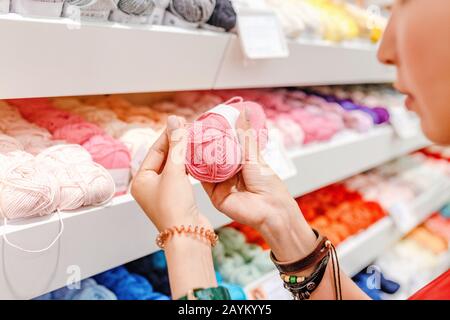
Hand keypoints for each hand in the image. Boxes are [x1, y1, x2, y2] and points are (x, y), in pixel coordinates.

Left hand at [131, 115, 210, 231]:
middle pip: (164, 158)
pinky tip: (197, 158)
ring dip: (183, 154)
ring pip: (173, 167)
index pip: (155, 150)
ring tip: (195, 140)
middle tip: (190, 129)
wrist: (188, 235)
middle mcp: (149, 186)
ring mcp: (163, 193)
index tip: (180, 122)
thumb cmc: (174, 206)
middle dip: (177, 144)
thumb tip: (174, 120)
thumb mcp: (174, 171)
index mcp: (141, 180)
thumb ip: (176, 145)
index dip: (168, 135)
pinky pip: (181, 176)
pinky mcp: (177, 198)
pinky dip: (188, 166)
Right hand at [202, 108, 316, 260]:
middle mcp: (229, 171)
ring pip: (205, 166)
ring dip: (197, 155)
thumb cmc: (268, 184)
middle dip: (202, 144)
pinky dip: (196, 170)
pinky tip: (189, 158)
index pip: (224, 144)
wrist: (270, 211)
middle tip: (190, 130)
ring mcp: (220, 183)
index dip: (214, 135)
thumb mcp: (254, 155)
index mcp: (241, 160)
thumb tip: (243, 112)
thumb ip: (245, 135)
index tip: (203, 122)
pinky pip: (202, 180)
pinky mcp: (214, 194)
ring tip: (187, 141)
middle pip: (212, 155)